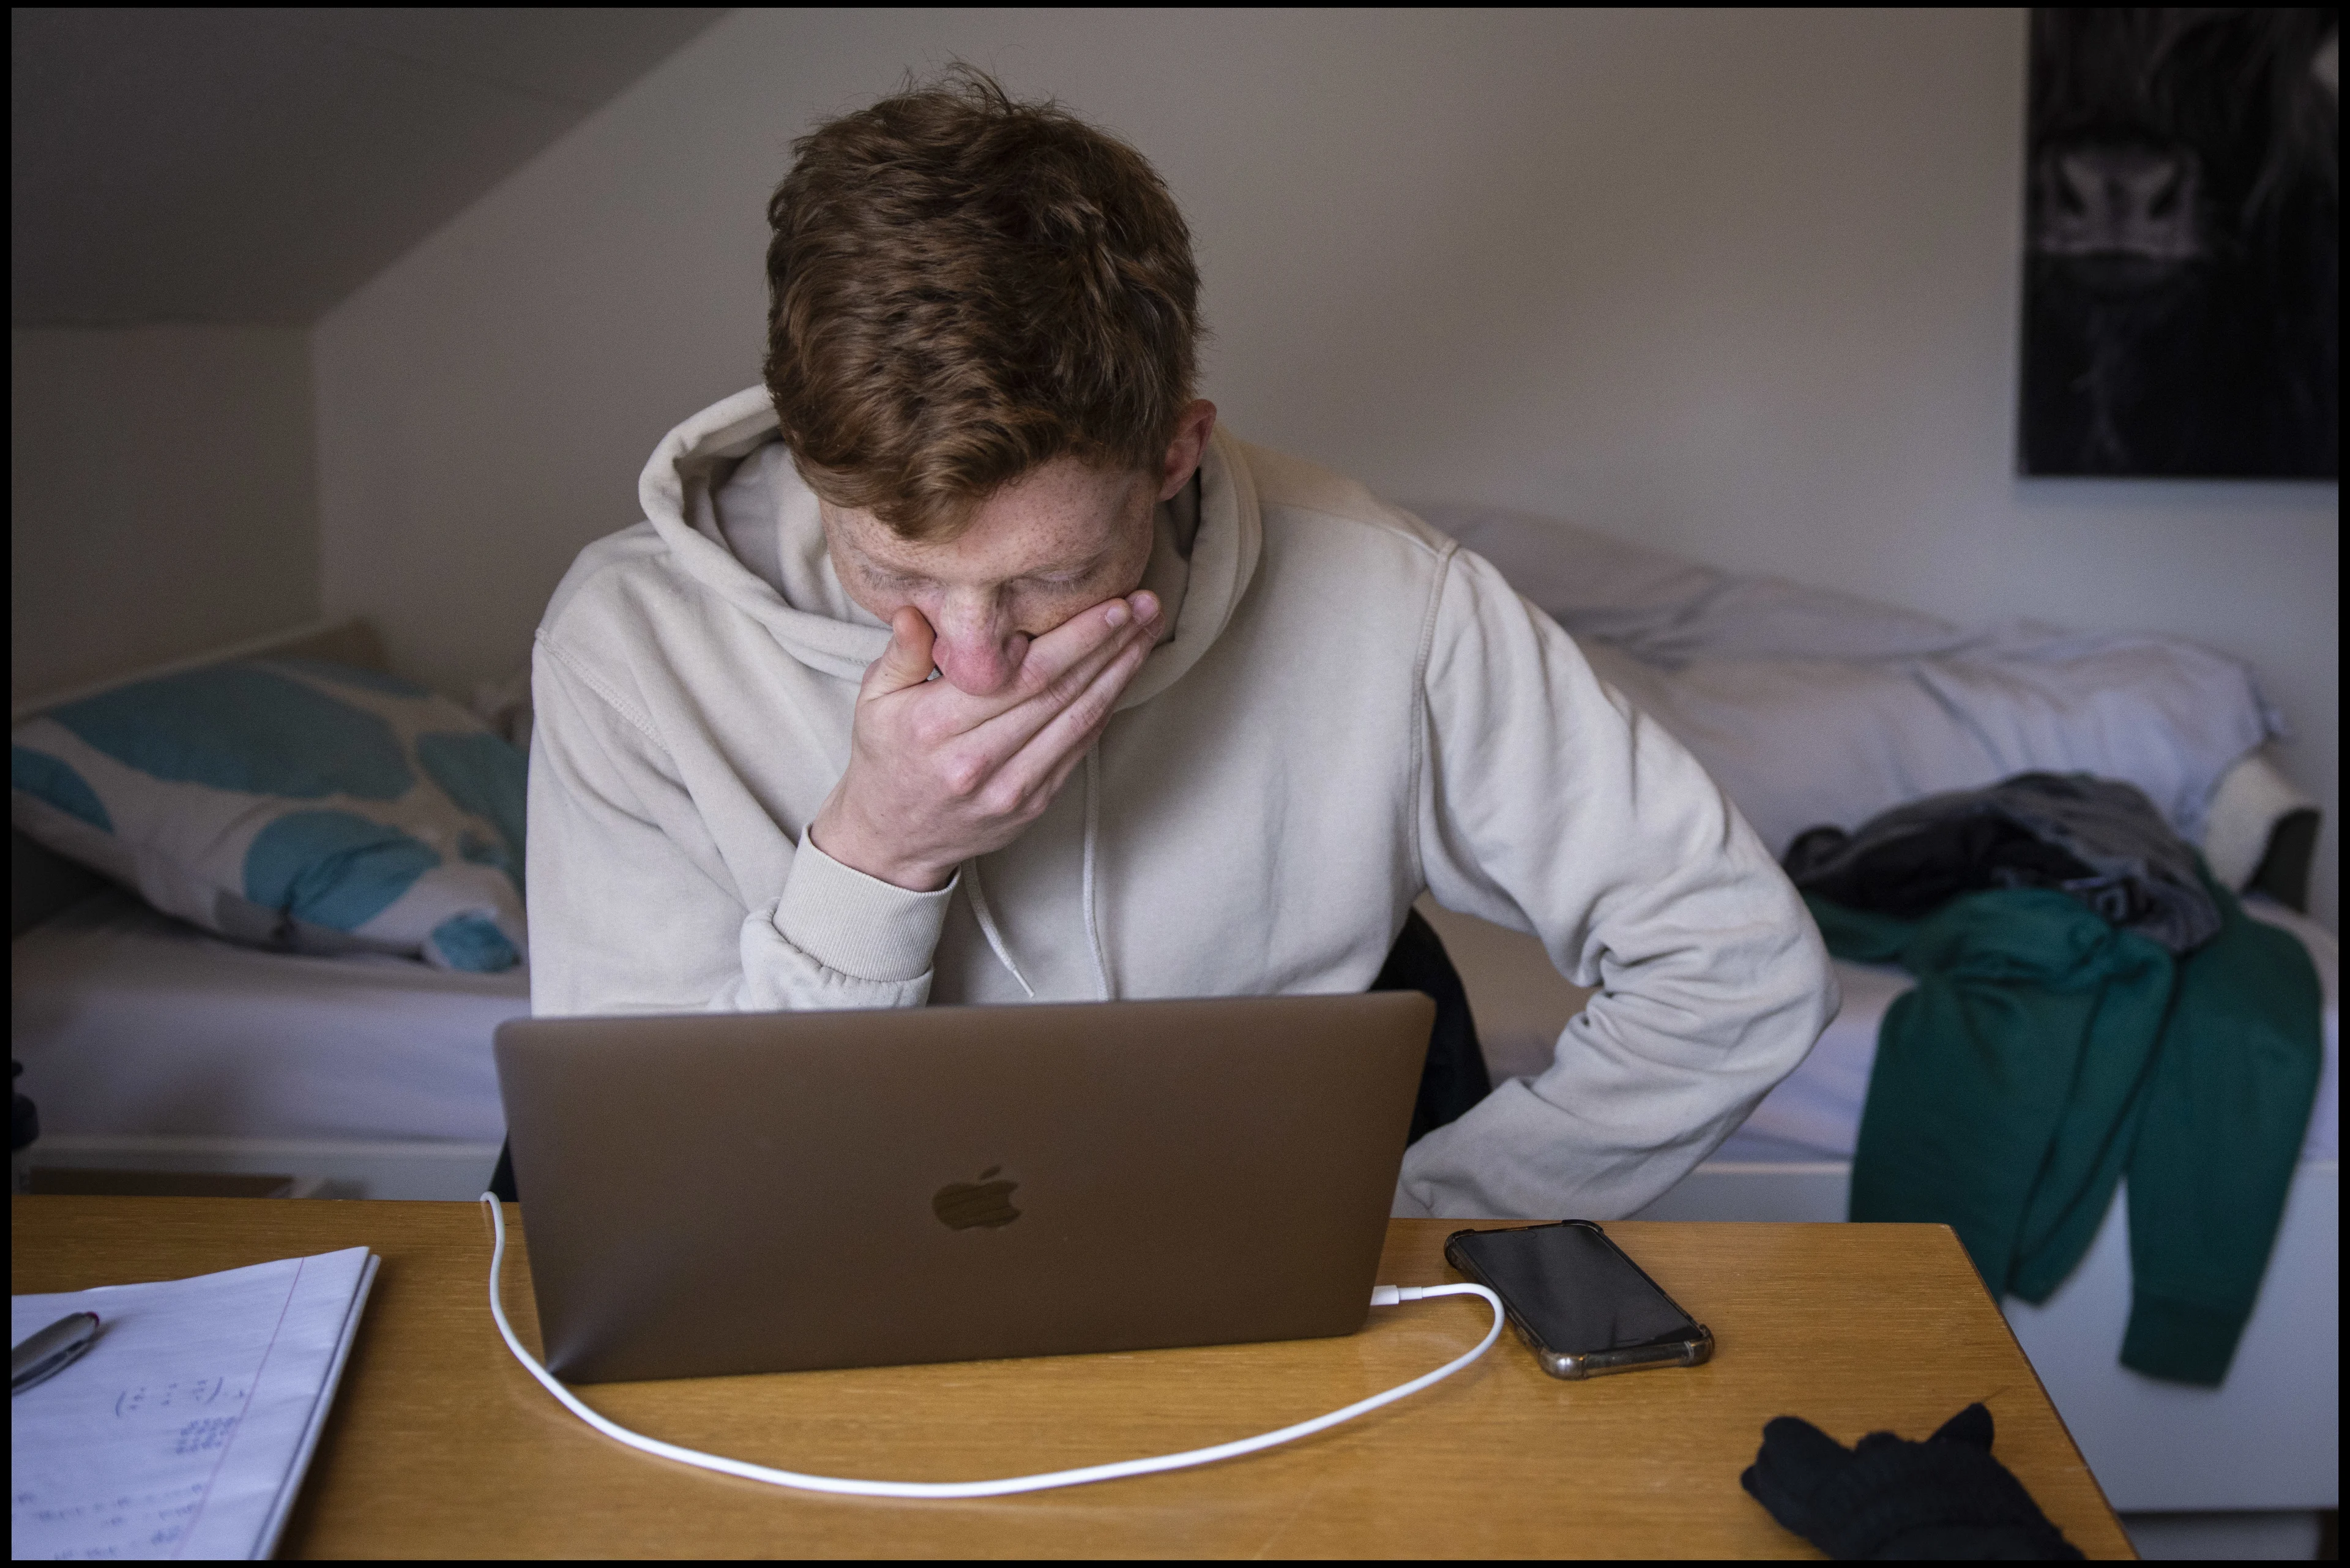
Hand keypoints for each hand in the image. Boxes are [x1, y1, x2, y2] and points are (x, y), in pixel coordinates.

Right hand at [808, 593, 1161, 890]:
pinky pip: (1078, 750)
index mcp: (936, 727)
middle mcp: (977, 761)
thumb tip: (915, 610)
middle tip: (1147, 606)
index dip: (1075, 639)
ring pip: (1079, 721)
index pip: (1021, 675)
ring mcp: (1010, 788)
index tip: (1112, 604)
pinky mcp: (1032, 804)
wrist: (892, 839)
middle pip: (1060, 693)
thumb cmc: (886, 758)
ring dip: (1120, 674)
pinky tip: (1123, 676)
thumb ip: (901, 653)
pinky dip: (1106, 710)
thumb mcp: (873, 699)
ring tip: (1147, 633)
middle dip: (1111, 645)